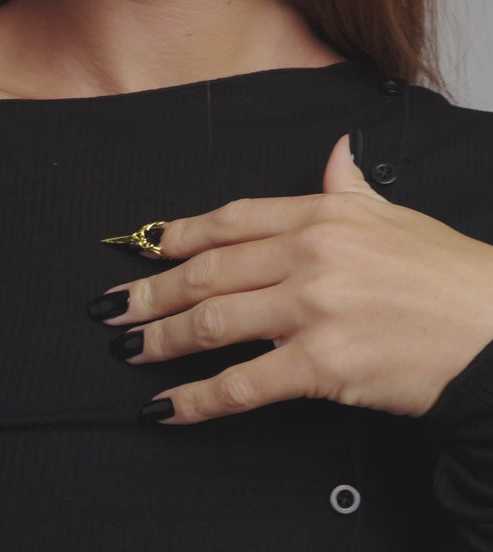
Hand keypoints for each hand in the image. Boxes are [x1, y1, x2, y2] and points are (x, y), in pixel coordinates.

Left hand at [97, 133, 492, 423]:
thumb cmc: (447, 273)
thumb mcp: (394, 215)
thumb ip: (349, 184)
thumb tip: (333, 151)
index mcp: (323, 214)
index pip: (233, 218)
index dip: (180, 234)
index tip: (146, 248)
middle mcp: (309, 255)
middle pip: (209, 270)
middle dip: (152, 290)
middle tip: (113, 307)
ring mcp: (313, 308)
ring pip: (214, 321)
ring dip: (161, 339)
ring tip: (127, 351)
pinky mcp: (322, 364)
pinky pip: (243, 383)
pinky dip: (197, 399)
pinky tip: (167, 407)